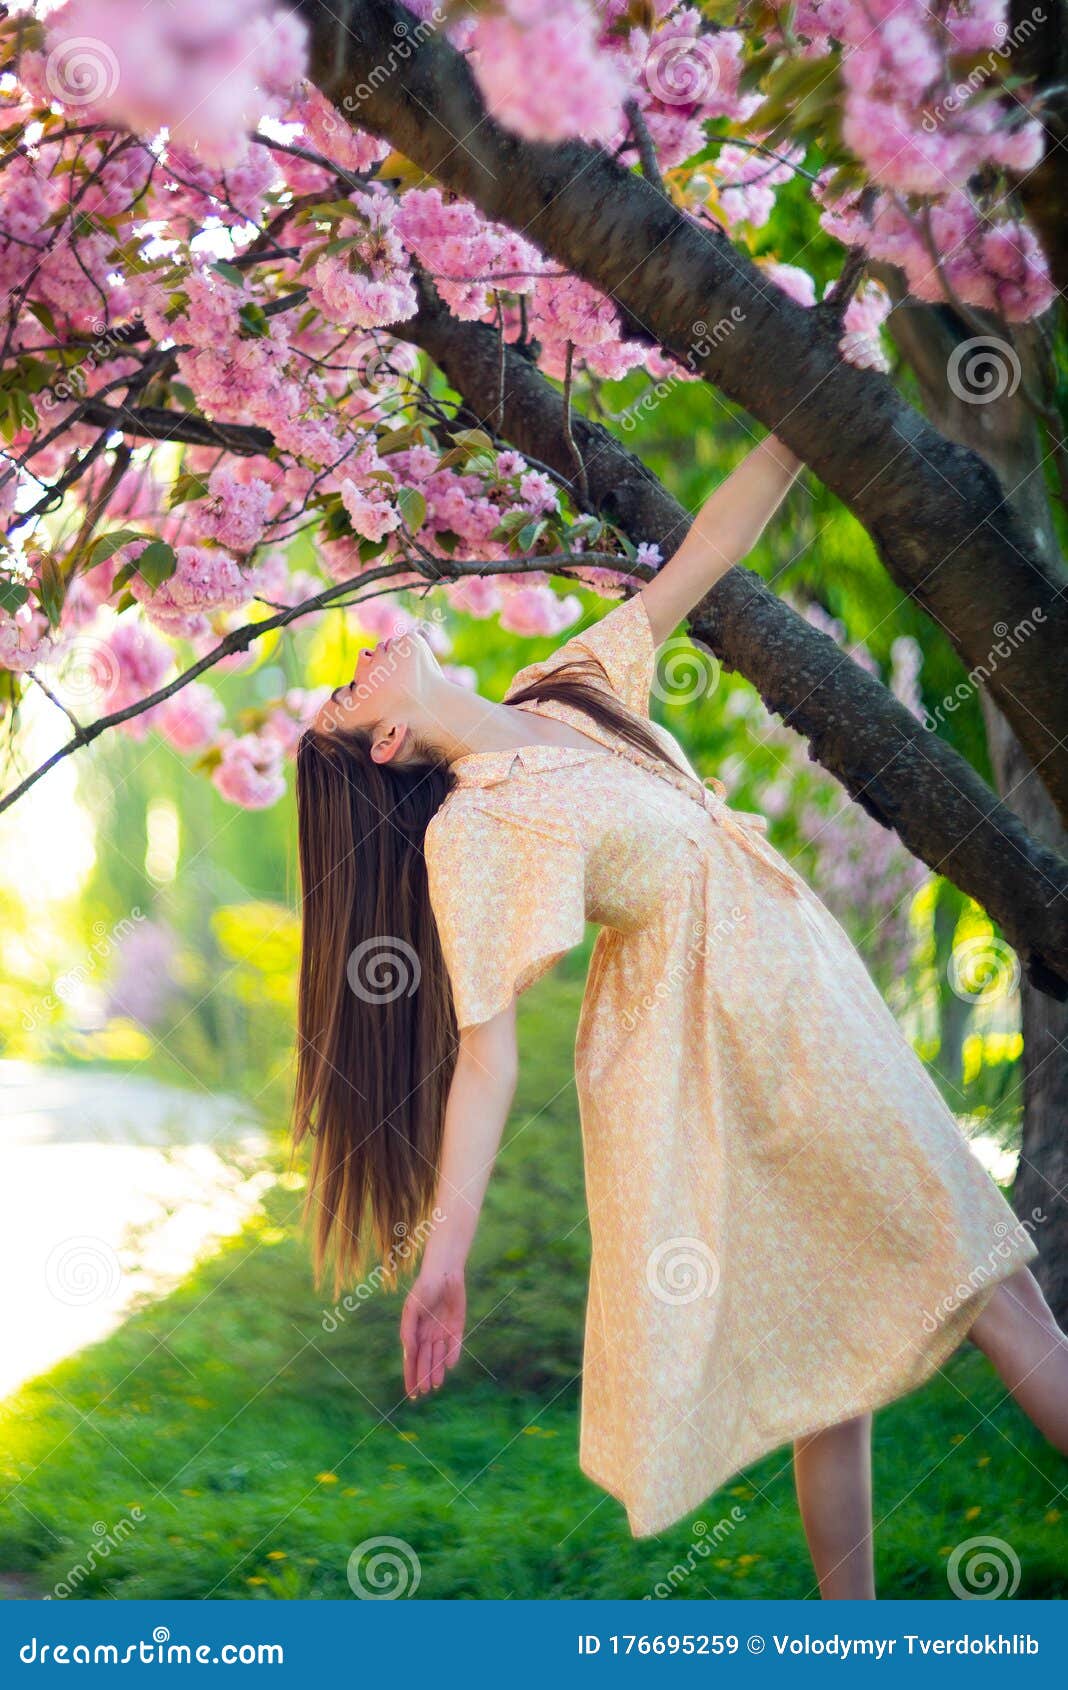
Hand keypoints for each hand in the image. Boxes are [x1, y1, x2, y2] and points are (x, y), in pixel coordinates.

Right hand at [400, 1264, 465, 1398]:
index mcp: (414, 1332)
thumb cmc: (424, 1288)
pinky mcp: (457, 1327)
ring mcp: (442, 1332)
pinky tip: (449, 1365)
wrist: (444, 1273)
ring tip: (436, 1384)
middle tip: (424, 1391)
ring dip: (437, 1370)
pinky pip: (454, 1344)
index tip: (412, 1393)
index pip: (412, 1359)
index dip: (411, 1376)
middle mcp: (428, 1335)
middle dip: (423, 1376)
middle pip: (425, 1361)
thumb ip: (409, 1331)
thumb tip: (409, 1352)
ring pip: (439, 1356)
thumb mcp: (411, 1309)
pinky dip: (452, 1354)